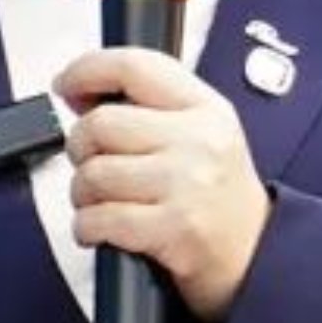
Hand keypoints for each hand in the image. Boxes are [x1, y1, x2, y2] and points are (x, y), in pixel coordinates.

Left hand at [54, 47, 272, 322]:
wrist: (254, 255)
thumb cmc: (219, 196)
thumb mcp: (205, 132)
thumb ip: (153, 107)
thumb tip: (83, 94)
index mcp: (205, 108)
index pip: (135, 67)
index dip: (87, 70)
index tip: (66, 84)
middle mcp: (198, 141)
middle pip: (101, 123)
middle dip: (81, 146)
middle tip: (92, 161)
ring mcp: (186, 184)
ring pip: (94, 174)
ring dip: (83, 193)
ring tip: (101, 200)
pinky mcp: (172, 228)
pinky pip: (99, 219)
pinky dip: (87, 227)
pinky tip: (101, 227)